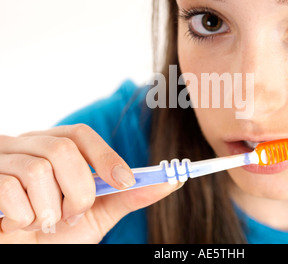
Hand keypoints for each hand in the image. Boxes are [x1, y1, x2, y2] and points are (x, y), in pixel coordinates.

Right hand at [0, 124, 179, 242]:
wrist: (23, 255)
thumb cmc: (56, 235)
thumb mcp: (97, 215)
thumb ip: (129, 196)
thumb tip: (172, 181)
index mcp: (53, 147)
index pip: (80, 135)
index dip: (106, 156)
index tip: (125, 182)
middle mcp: (26, 146)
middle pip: (63, 149)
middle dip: (78, 190)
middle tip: (72, 215)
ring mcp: (2, 159)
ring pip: (38, 170)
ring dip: (49, 209)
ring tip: (44, 223)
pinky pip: (8, 188)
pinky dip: (22, 216)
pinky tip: (18, 225)